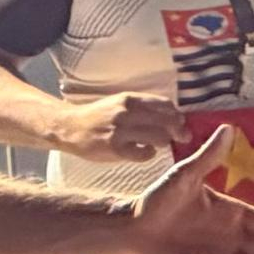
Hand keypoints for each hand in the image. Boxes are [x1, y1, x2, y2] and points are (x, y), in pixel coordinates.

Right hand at [60, 91, 190, 165]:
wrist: (70, 128)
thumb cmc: (100, 117)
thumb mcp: (120, 104)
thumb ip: (143, 107)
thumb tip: (174, 115)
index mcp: (130, 99)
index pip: (165, 105)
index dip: (177, 114)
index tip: (181, 122)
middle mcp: (126, 113)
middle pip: (167, 121)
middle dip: (179, 130)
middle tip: (183, 137)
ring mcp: (121, 131)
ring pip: (159, 137)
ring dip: (164, 142)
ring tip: (159, 144)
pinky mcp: (115, 149)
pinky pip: (144, 153)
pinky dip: (149, 153)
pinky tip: (144, 152)